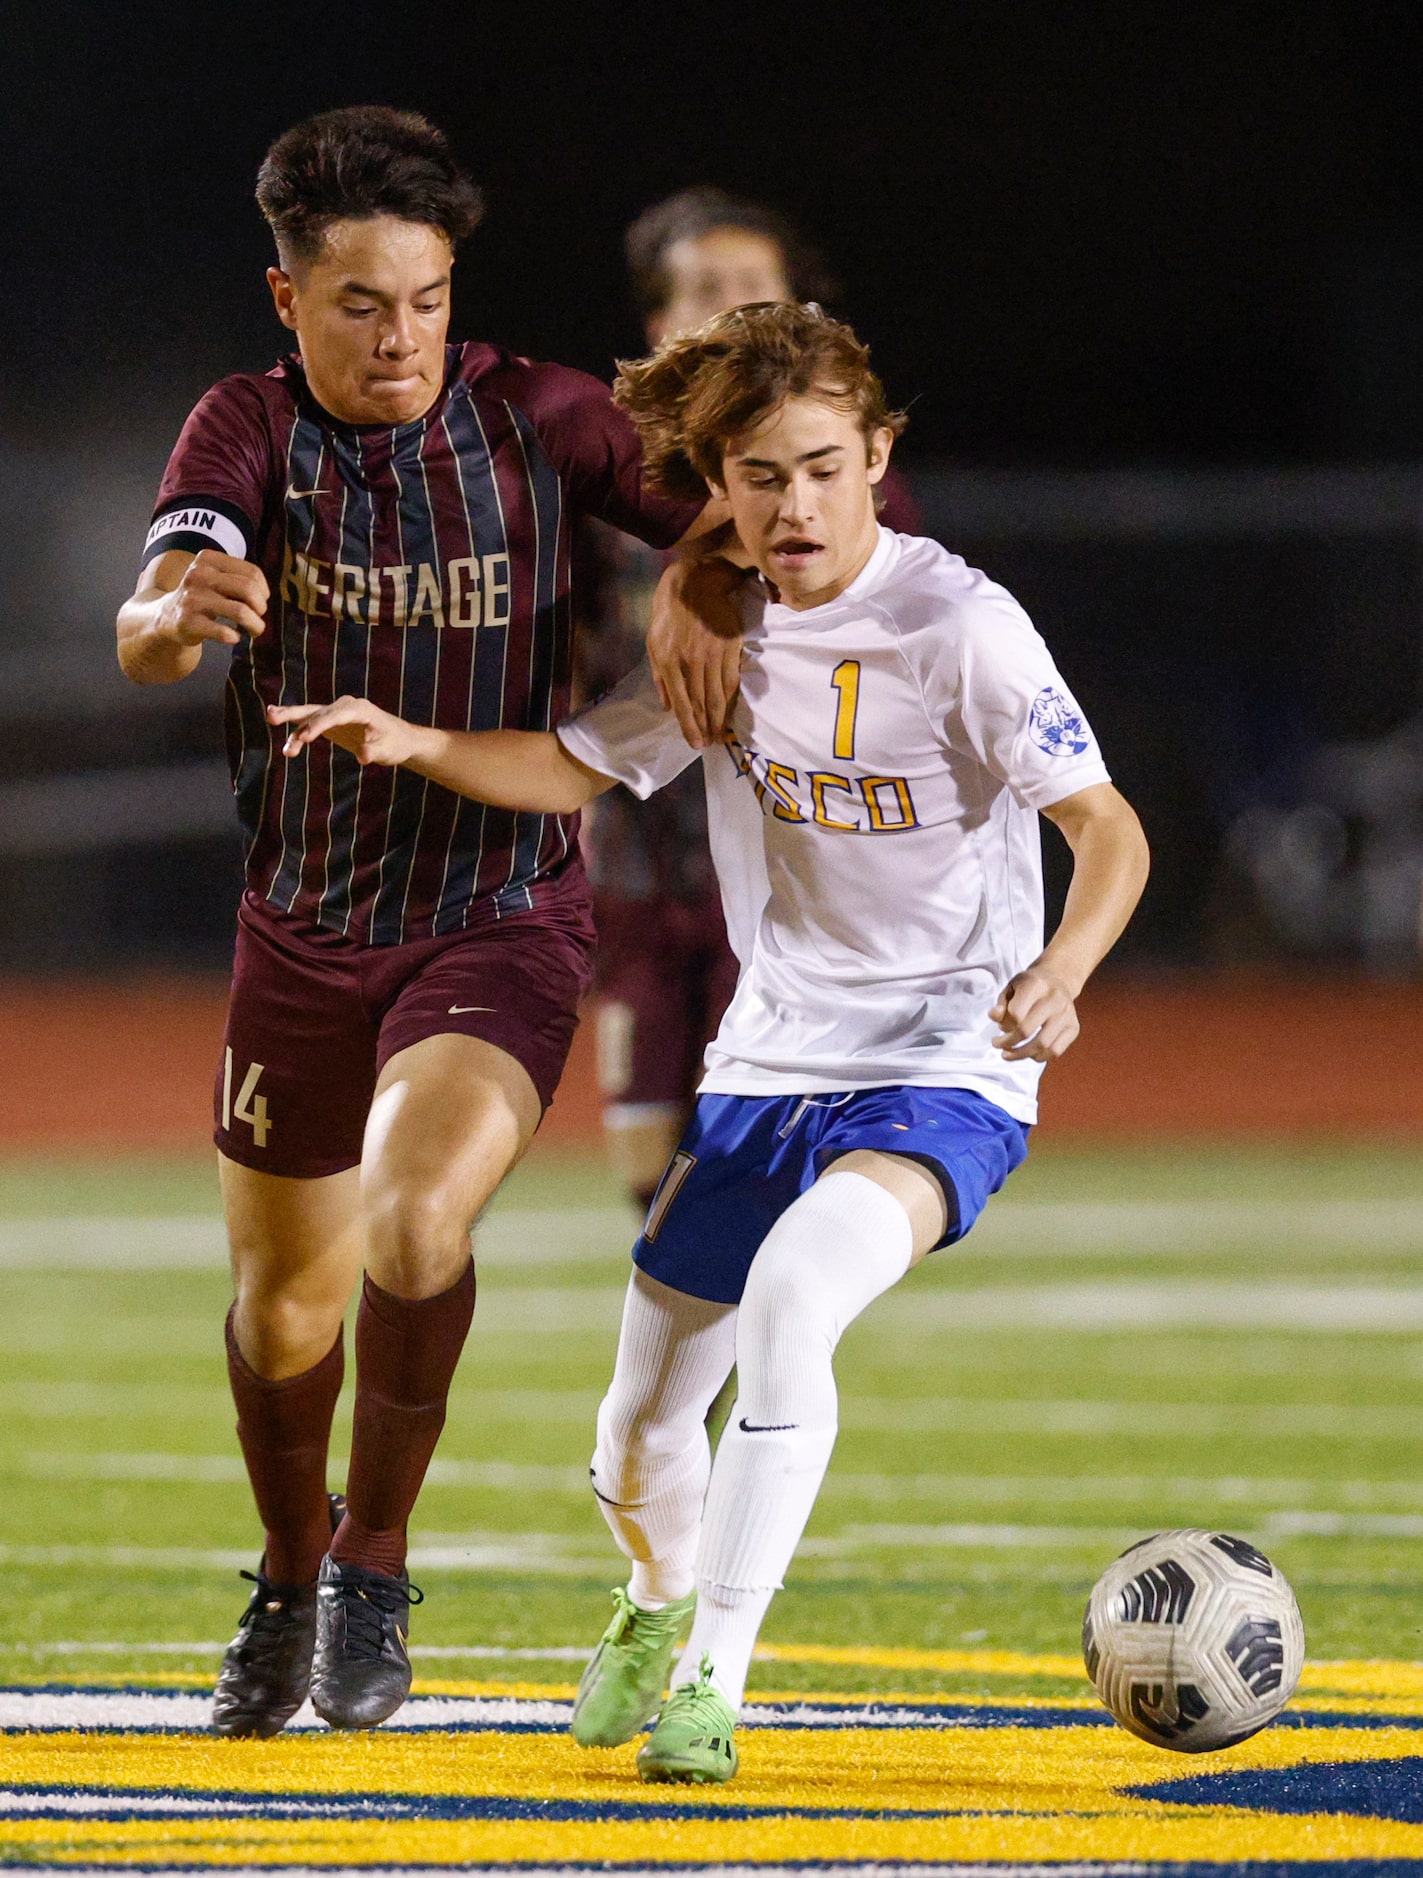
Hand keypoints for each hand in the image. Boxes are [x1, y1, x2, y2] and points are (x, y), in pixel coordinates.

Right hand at [155, 550, 267, 648]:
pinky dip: (235, 636)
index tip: (260, 601)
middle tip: (259, 617)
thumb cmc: (202, 597)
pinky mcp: (188, 622)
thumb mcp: (214, 577)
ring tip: (255, 630)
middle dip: (261, 607)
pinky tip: (234, 637)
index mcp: (208, 559)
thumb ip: (239, 578)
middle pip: (248, 589)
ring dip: (256, 625)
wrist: (166, 616)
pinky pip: (224, 632)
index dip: (264, 591)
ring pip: (240, 611)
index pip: (252, 573)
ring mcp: (192, 599)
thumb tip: (265, 596)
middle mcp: (198, 575)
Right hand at [267, 696, 428, 766]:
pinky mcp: (331, 721)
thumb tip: (362, 756)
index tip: (303, 739)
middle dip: (294, 713)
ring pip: (310, 716)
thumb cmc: (394, 743)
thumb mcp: (388, 751)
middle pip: (317, 709)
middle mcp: (346, 706)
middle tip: (271, 715)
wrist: (399, 739)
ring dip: (290, 722)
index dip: (318, 726)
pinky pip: (310, 724)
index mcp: (361, 710)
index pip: (336, 715)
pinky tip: (287, 746)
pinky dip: (298, 733)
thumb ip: (373, 751)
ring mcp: (336, 712)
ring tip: (269, 719)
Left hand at [646, 553, 746, 746]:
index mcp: (669, 661)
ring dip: (720, 718)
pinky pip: (732, 679)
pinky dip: (732, 698)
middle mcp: (691, 660)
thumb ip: (660, 678)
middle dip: (706, 727)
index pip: (681, 703)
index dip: (690, 726)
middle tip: (711, 744)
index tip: (696, 744)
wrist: (694, 585)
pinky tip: (731, 710)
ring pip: (718, 694)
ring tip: (721, 734)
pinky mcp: (730, 646)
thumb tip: (667, 708)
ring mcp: (712, 654)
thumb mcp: (653, 645)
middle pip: (701, 703)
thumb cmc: (669, 616)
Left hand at [990, 965, 1080, 1062]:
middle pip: (1027, 1030)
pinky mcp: (1074, 1027)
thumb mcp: (1011, 987)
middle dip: (1008, 1042)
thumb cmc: (1030, 986)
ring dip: (1021, 1054)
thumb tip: (994, 1016)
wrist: (1058, 980)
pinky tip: (1029, 1053)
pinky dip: (1040, 1057)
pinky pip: (1056, 1051)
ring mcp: (1066, 1014)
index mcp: (1036, 984)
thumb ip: (1001, 1003)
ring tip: (1008, 1054)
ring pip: (1042, 1044)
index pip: (1016, 1013)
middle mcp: (1054, 998)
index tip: (999, 1027)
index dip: (1004, 1024)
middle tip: (998, 1044)